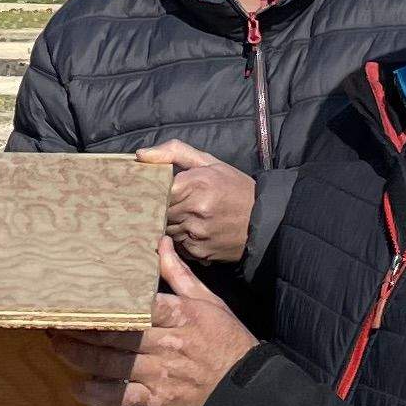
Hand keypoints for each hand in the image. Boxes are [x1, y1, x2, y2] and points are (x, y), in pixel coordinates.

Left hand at [48, 242, 263, 405]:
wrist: (245, 392)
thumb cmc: (227, 342)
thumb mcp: (208, 303)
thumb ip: (178, 274)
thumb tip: (159, 242)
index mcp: (181, 315)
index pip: (138, 305)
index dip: (105, 303)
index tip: (80, 296)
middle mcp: (167, 343)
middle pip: (117, 334)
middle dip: (82, 329)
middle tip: (55, 321)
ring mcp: (160, 373)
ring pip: (113, 363)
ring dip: (81, 356)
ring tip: (58, 346)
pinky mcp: (157, 400)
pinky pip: (121, 396)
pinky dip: (97, 394)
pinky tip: (77, 387)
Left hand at [136, 142, 255, 264]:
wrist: (265, 220)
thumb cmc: (235, 187)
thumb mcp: (209, 162)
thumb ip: (174, 152)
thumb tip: (140, 155)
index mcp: (196, 183)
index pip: (154, 190)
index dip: (150, 192)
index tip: (150, 191)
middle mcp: (194, 210)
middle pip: (157, 212)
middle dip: (157, 209)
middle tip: (162, 205)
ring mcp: (196, 234)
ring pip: (165, 230)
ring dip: (169, 225)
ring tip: (183, 216)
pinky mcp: (200, 252)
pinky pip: (177, 245)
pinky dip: (180, 239)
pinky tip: (192, 231)